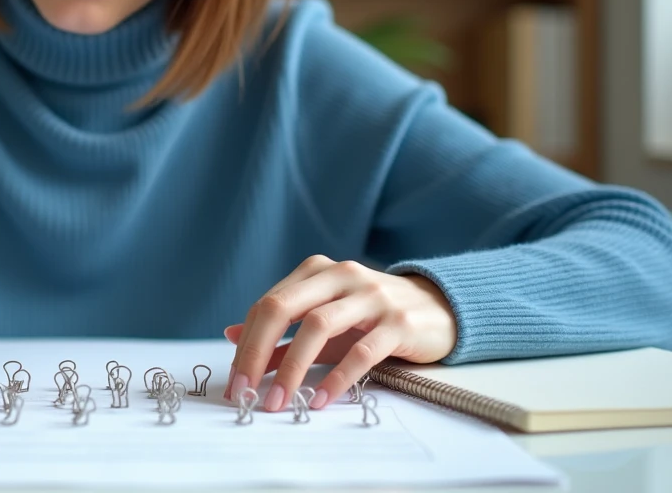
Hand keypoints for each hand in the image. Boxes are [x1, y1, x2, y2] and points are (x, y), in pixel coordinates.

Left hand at [222, 255, 455, 412]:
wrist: (438, 310)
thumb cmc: (371, 318)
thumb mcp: (324, 322)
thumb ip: (282, 333)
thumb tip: (232, 338)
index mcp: (315, 271)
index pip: (267, 305)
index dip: (245, 343)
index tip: (234, 382)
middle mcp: (339, 275)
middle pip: (284, 308)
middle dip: (257, 352)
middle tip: (244, 392)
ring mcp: (370, 296)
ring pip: (318, 327)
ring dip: (292, 368)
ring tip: (278, 401)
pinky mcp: (399, 322)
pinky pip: (361, 351)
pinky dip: (337, 377)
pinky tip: (320, 399)